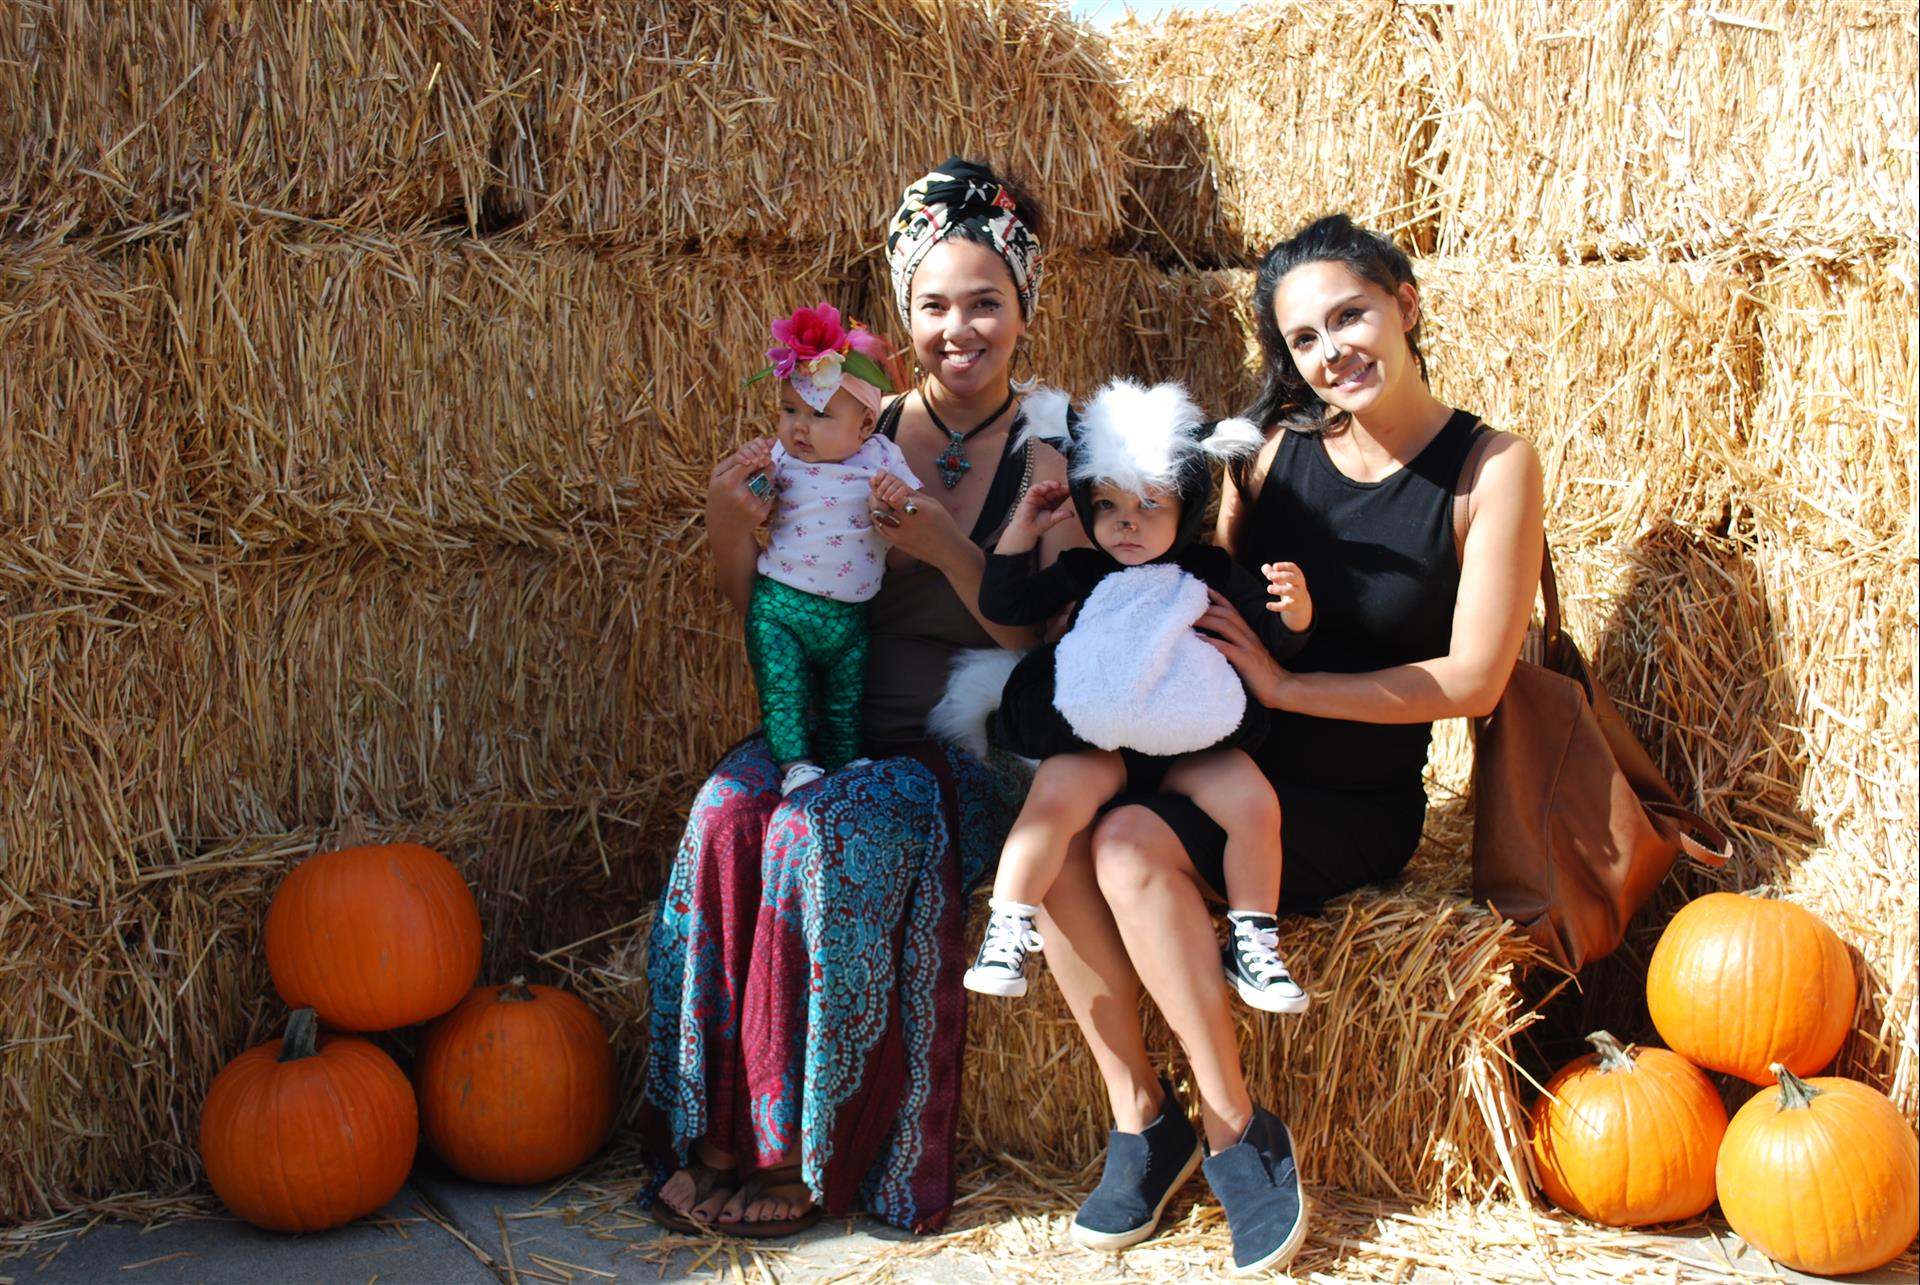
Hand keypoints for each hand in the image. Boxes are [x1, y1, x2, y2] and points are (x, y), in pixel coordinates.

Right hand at [709, 437, 775, 534]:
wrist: (723, 527)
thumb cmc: (720, 494)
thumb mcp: (719, 474)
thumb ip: (739, 456)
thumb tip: (767, 441)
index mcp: (728, 481)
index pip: (751, 459)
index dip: (757, 455)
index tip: (756, 455)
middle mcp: (741, 494)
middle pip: (766, 469)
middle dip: (765, 464)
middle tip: (757, 466)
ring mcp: (753, 505)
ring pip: (769, 481)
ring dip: (764, 479)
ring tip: (749, 486)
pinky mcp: (762, 513)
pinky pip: (770, 494)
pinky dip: (764, 493)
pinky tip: (752, 500)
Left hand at [868, 470, 961, 564]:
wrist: (947, 550)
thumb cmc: (943, 524)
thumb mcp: (931, 502)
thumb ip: (911, 493)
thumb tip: (897, 484)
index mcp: (912, 509)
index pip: (889, 494)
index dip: (885, 487)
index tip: (886, 483)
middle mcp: (901, 523)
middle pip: (878, 505)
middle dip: (877, 495)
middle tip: (880, 490)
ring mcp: (895, 534)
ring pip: (875, 516)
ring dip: (876, 506)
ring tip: (883, 501)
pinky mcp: (894, 543)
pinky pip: (879, 528)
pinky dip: (878, 518)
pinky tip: (886, 514)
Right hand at [1000, 479, 1076, 551]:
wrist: (1026, 529)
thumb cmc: (1038, 525)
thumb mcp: (1052, 520)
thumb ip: (1061, 515)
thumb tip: (1072, 513)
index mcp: (1053, 503)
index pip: (1061, 496)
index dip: (1066, 493)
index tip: (1072, 491)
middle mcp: (1046, 498)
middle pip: (1054, 490)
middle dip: (1061, 487)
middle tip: (1067, 487)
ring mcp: (1038, 495)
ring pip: (1046, 486)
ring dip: (1051, 484)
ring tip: (1057, 485)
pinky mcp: (1030, 495)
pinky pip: (1035, 488)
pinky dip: (1040, 487)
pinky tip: (1045, 488)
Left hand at [1197, 589, 1292, 709]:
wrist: (1282, 688)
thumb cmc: (1262, 675)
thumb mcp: (1248, 655)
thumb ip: (1235, 647)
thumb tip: (1213, 644)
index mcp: (1249, 634)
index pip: (1232, 611)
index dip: (1218, 599)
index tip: (1203, 590)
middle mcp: (1249, 636)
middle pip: (1226, 614)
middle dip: (1207, 608)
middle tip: (1186, 607)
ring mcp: (1248, 647)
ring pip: (1225, 626)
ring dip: (1206, 620)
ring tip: (1188, 620)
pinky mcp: (1246, 660)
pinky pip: (1226, 647)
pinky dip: (1211, 641)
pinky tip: (1198, 639)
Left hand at [1262, 560, 1312, 632]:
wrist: (1301, 604)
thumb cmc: (1288, 586)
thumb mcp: (1281, 579)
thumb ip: (1272, 573)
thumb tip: (1264, 567)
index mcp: (1296, 574)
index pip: (1292, 567)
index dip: (1284, 566)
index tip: (1275, 566)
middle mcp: (1299, 583)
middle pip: (1292, 577)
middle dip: (1281, 576)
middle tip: (1268, 576)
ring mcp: (1298, 595)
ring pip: (1291, 591)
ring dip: (1279, 589)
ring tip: (1269, 588)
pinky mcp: (1294, 606)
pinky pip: (1286, 606)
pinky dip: (1277, 606)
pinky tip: (1268, 605)